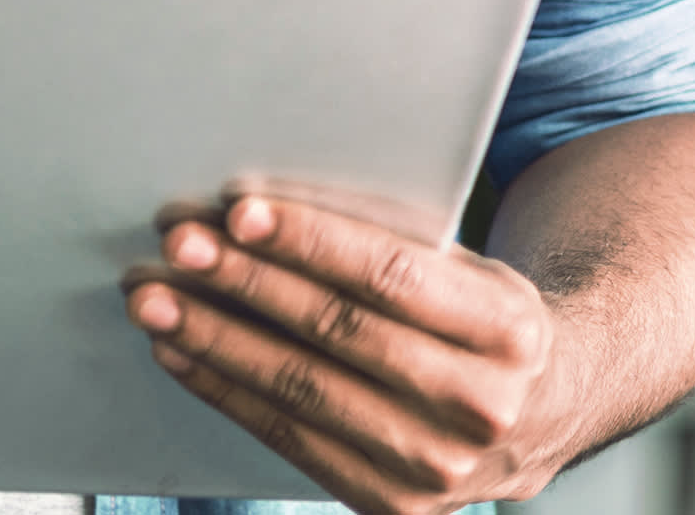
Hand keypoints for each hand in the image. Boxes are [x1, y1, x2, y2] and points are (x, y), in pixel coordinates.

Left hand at [126, 193, 575, 512]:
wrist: (540, 415)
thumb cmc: (478, 322)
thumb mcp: (468, 272)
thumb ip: (390, 247)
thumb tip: (261, 211)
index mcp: (506, 329)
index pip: (390, 276)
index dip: (309, 241)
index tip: (237, 210)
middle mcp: (480, 406)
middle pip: (337, 332)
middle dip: (244, 284)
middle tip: (177, 245)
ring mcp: (439, 468)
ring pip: (304, 390)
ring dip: (216, 340)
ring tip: (154, 299)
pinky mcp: (395, 504)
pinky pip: (292, 439)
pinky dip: (226, 391)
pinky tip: (182, 352)